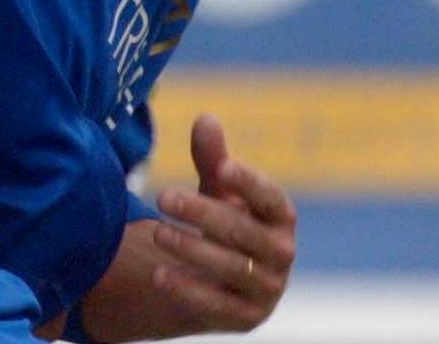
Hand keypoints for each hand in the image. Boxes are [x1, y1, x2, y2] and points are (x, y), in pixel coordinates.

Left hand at [149, 113, 295, 331]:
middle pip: (242, 231)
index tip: (221, 167)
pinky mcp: (246, 318)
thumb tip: (206, 119)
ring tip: (157, 232)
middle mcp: (282, 253)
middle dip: (201, 213)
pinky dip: (186, 289)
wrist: (223, 279)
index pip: (270, 197)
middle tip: (162, 197)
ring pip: (229, 267)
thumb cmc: (224, 219)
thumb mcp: (217, 189)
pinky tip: (157, 275)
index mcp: (281, 217)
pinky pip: (216, 305)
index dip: (249, 182)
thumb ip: (212, 158)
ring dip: (191, 249)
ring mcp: (267, 289)